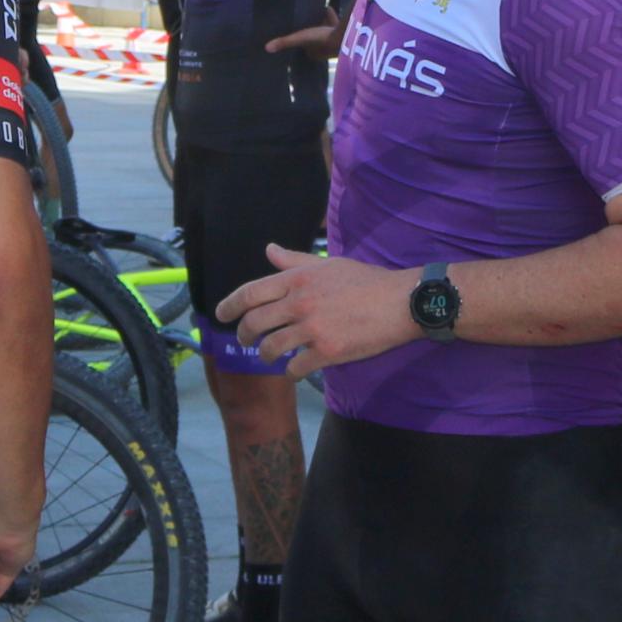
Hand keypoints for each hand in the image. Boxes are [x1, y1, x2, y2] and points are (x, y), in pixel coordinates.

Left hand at [216, 245, 419, 373]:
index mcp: (297, 279)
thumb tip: (268, 249)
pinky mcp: (327, 352)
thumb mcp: (327, 264)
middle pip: (253, 324)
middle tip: (244, 341)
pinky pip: (295, 368)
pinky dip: (291, 371)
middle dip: (243, 336)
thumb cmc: (365, 280)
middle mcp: (299, 303)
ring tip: (269, 356)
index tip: (221, 315)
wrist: (400, 302)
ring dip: (266, 356)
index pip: (250, 293)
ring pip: (271, 349)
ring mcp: (312, 329)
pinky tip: (296, 368)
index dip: (229, 306)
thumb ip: (293, 260)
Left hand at [265, 10, 344, 58]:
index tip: (295, 32)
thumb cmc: (320, 39)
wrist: (344, 35)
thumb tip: (266, 48)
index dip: (301, 41)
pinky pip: (333, 22)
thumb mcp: (300, 39)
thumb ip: (285, 42)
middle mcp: (325, 49)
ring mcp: (335, 40)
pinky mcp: (342, 31)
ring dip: (320, 23)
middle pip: (315, 38)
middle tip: (303, 21)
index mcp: (314, 53)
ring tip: (313, 13)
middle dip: (311, 31)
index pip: (305, 47)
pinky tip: (326, 7)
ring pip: (324, 30)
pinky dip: (330, 16)